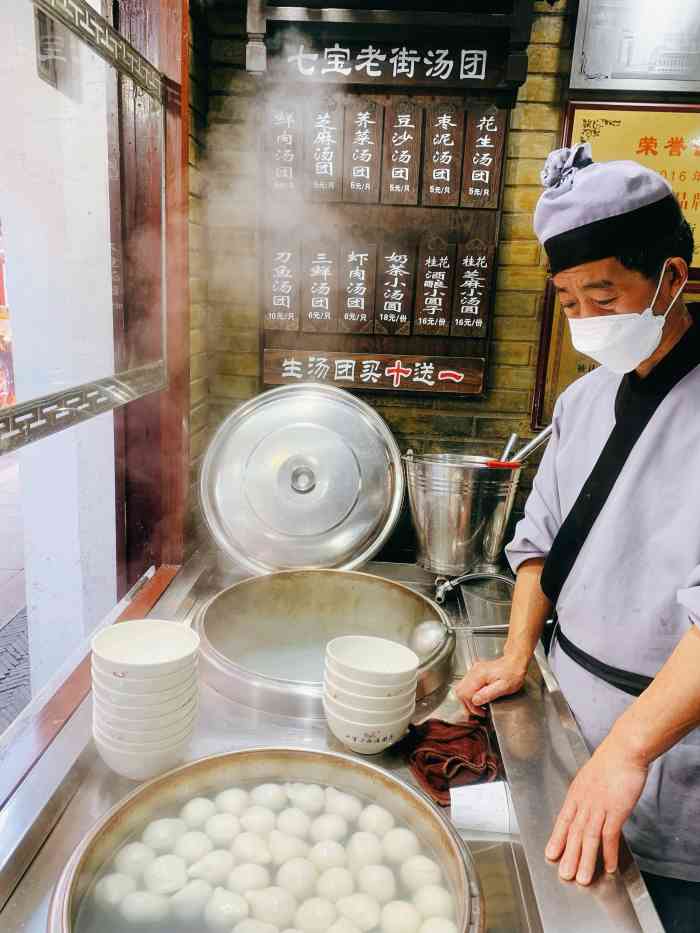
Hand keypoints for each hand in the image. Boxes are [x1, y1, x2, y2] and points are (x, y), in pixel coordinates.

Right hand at [454, 654, 527, 716]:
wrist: (515, 662)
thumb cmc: (513, 674)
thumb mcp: (504, 687)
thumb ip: (488, 694)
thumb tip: (475, 701)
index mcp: (480, 675)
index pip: (465, 694)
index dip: (472, 706)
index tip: (481, 711)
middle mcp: (474, 672)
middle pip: (460, 691)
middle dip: (467, 704)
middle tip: (477, 711)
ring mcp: (473, 671)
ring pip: (461, 688)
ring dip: (467, 700)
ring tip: (478, 706)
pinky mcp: (475, 672)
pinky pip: (465, 685)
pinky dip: (469, 694)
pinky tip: (478, 698)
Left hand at [545, 737, 648, 884]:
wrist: (623, 750)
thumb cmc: (609, 763)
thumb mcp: (590, 778)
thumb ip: (586, 795)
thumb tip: (584, 808)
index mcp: (576, 794)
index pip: (563, 820)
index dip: (557, 838)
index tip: (550, 854)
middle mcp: (584, 801)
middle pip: (574, 833)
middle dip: (569, 856)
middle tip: (564, 875)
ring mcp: (599, 806)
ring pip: (589, 837)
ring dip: (586, 860)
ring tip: (583, 877)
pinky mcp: (616, 809)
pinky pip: (610, 835)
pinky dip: (608, 852)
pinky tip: (607, 865)